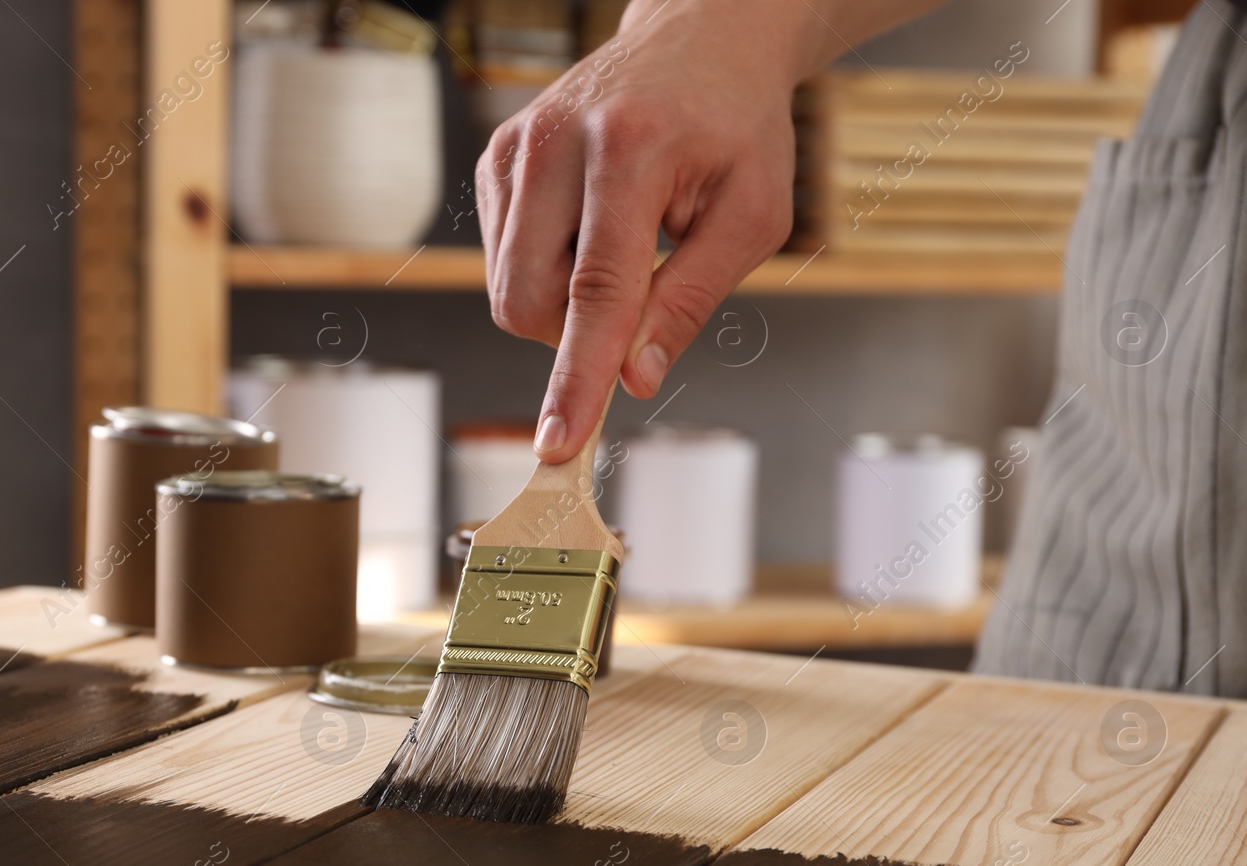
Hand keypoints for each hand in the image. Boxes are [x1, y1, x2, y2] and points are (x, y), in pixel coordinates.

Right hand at [476, 0, 940, 461]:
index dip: (577, 376)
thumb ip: (691, 300)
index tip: (558, 443)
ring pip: (507, 287)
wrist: (699, 42)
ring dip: (563, 303)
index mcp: (630, 150)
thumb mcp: (751, 217)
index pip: (594, 290)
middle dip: (575, 337)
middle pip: (530, 300)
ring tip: (622, 248)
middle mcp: (556, 142)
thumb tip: (636, 378)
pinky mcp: (495, 158)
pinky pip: (501, 258)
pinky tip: (590, 228)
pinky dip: (546, 270)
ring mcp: (515, 146)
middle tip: (641, 301)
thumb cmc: (737, 129)